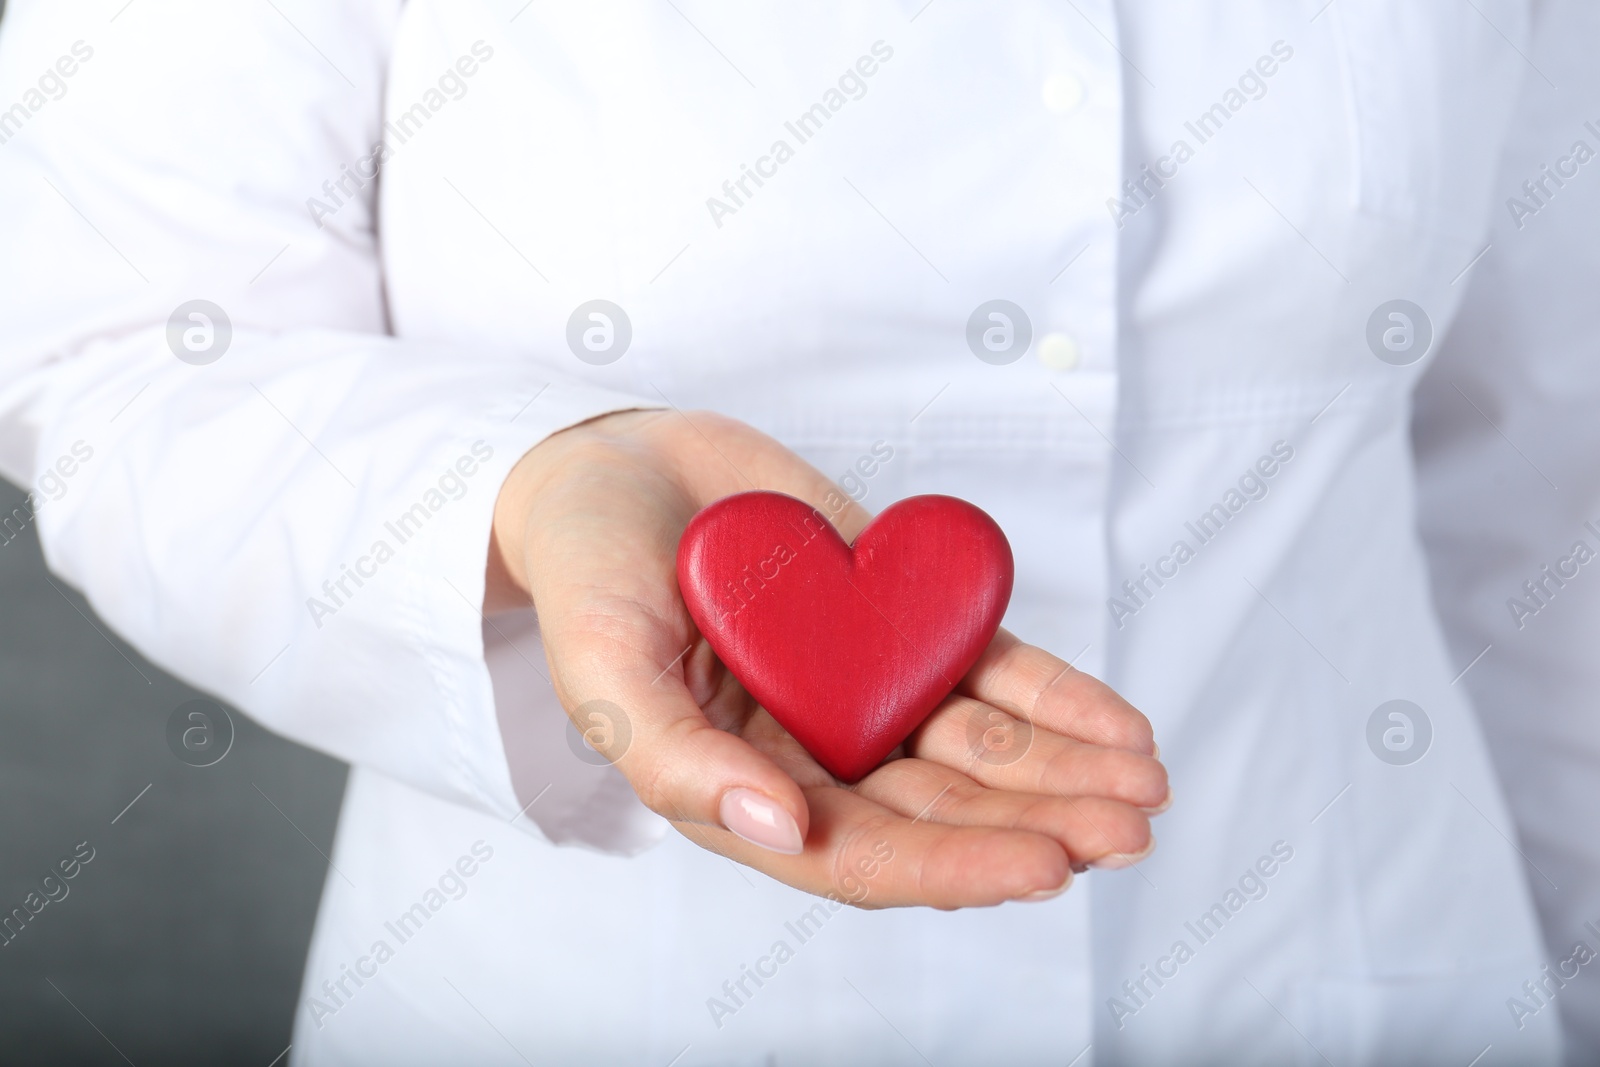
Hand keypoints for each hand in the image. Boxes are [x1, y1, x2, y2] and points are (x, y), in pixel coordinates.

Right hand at [490, 409, 1168, 908]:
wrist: (617, 466)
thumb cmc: (588, 571)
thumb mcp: (605, 664)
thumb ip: (677, 756)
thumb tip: (782, 831)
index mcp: (744, 791)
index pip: (862, 856)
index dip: (952, 868)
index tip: (1043, 866)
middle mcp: (818, 755)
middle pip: (944, 810)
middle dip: (1039, 825)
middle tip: (1126, 832)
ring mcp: (866, 689)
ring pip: (983, 750)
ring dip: (1067, 771)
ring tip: (1146, 785)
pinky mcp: (901, 624)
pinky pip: (991, 671)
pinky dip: (1059, 697)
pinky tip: (1120, 724)